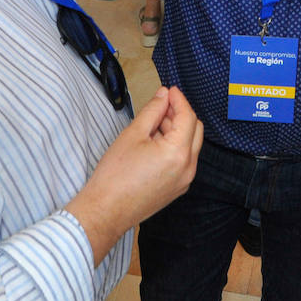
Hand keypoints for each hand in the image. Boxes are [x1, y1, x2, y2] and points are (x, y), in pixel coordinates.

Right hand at [64, 87, 202, 261]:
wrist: (106, 210)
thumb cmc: (115, 175)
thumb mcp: (133, 134)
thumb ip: (153, 110)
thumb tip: (164, 95)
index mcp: (178, 153)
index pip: (188, 116)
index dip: (179, 99)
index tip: (169, 90)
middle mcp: (188, 167)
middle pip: (195, 129)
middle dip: (180, 114)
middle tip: (160, 106)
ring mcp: (185, 180)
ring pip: (190, 145)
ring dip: (177, 130)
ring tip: (152, 125)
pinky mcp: (178, 188)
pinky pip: (184, 160)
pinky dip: (175, 146)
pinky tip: (154, 143)